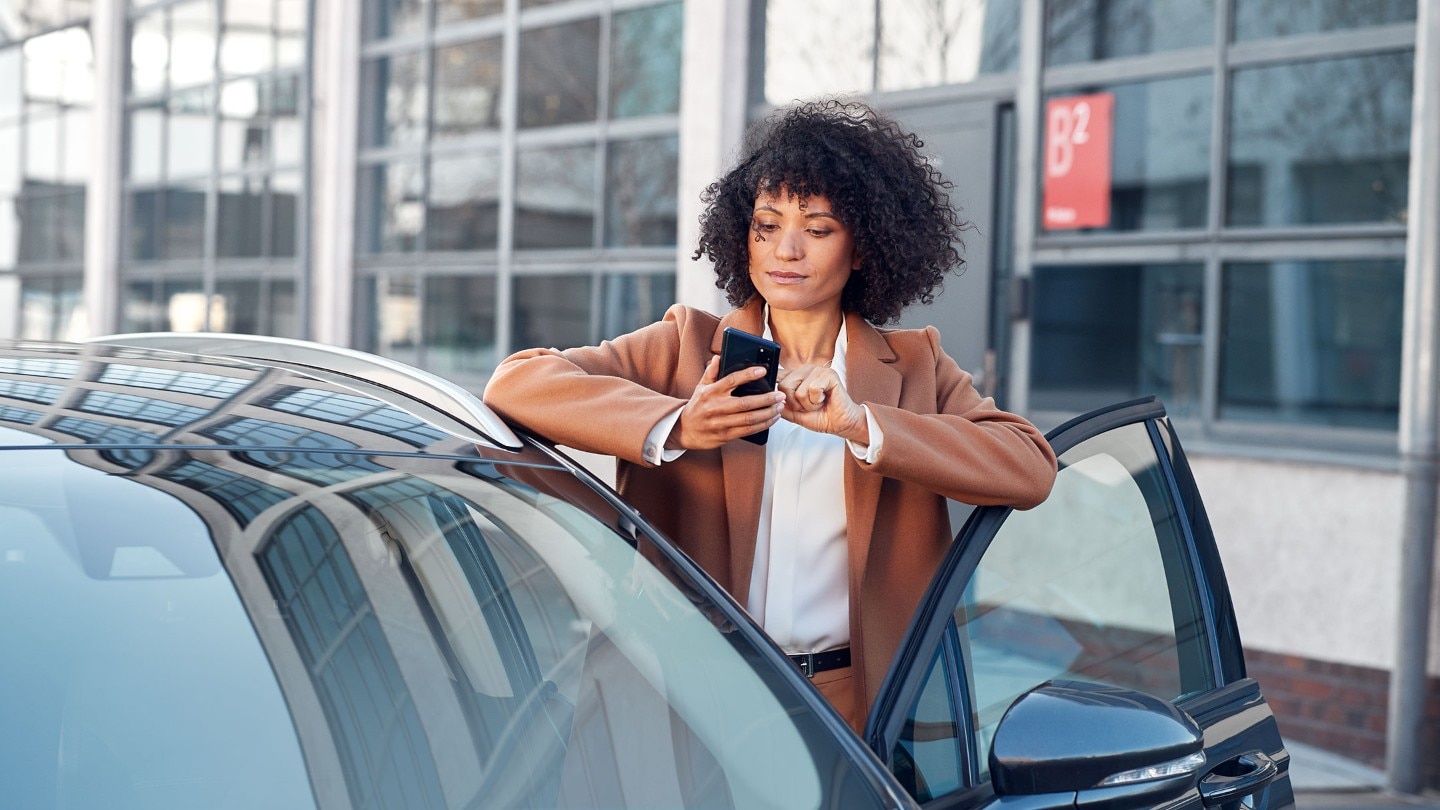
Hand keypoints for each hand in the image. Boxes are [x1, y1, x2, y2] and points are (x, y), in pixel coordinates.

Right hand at [667, 356, 784, 449]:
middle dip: (766, 399)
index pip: (731, 380)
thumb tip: (718, 358)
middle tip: (780, 395)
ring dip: (768, 413)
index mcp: (711, 392)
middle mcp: (716, 407)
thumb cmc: (696, 406)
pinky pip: (748, 430)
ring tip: (780, 407)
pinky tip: (772, 419)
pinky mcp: (725, 436)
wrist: (684, 430)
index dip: (748, 375)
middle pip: (746, 403)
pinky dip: (763, 425)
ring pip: (749, 418)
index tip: (763, 371)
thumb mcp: (700, 387)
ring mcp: (721, 423)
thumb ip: (711, 373)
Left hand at [777, 364, 868, 442]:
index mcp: (796, 377)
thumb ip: (782, 406)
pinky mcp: (829, 374)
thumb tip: (772, 399)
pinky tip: (824, 399)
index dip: (776, 389)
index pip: (777, 376)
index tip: (780, 398)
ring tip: (818, 403)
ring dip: (808, 404)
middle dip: (795, 404)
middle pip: (784, 386)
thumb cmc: (821, 417)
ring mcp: (817, 370)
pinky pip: (812, 389)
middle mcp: (805, 370)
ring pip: (799, 391)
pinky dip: (817, 401)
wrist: (840, 424)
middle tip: (808, 406)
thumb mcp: (795, 414)